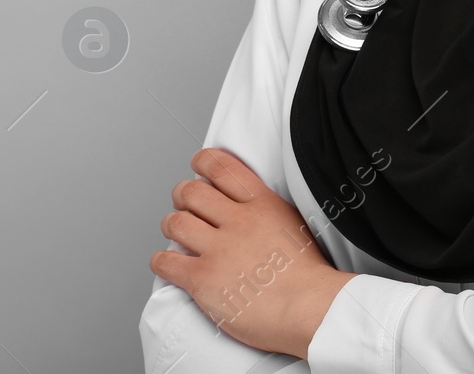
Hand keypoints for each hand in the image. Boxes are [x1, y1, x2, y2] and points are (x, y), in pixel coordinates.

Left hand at [151, 147, 357, 359]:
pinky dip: (162, 262)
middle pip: (191, 192)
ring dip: (170, 226)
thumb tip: (249, 206)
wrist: (312, 309)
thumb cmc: (309, 277)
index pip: (220, 167)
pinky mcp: (204, 280)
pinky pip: (167, 262)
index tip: (197, 165)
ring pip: (175, 223)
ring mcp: (219, 250)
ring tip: (176, 234)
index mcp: (261, 204)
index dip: (202, 162)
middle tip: (183, 205)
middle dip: (181, 197)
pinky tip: (168, 264)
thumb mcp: (293, 224)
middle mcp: (238, 221)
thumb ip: (266, 210)